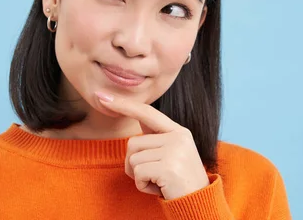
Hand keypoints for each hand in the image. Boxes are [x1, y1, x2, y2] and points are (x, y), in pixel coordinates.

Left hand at [95, 91, 210, 199]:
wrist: (200, 204)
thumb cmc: (179, 181)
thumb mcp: (172, 153)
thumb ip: (155, 137)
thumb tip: (131, 111)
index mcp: (178, 131)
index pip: (147, 112)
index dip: (124, 105)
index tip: (102, 97)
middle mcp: (178, 137)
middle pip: (132, 143)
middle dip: (134, 164)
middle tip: (153, 176)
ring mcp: (174, 151)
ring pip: (133, 159)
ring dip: (138, 176)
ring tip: (158, 181)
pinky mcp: (168, 167)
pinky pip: (137, 173)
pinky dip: (142, 185)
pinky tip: (159, 188)